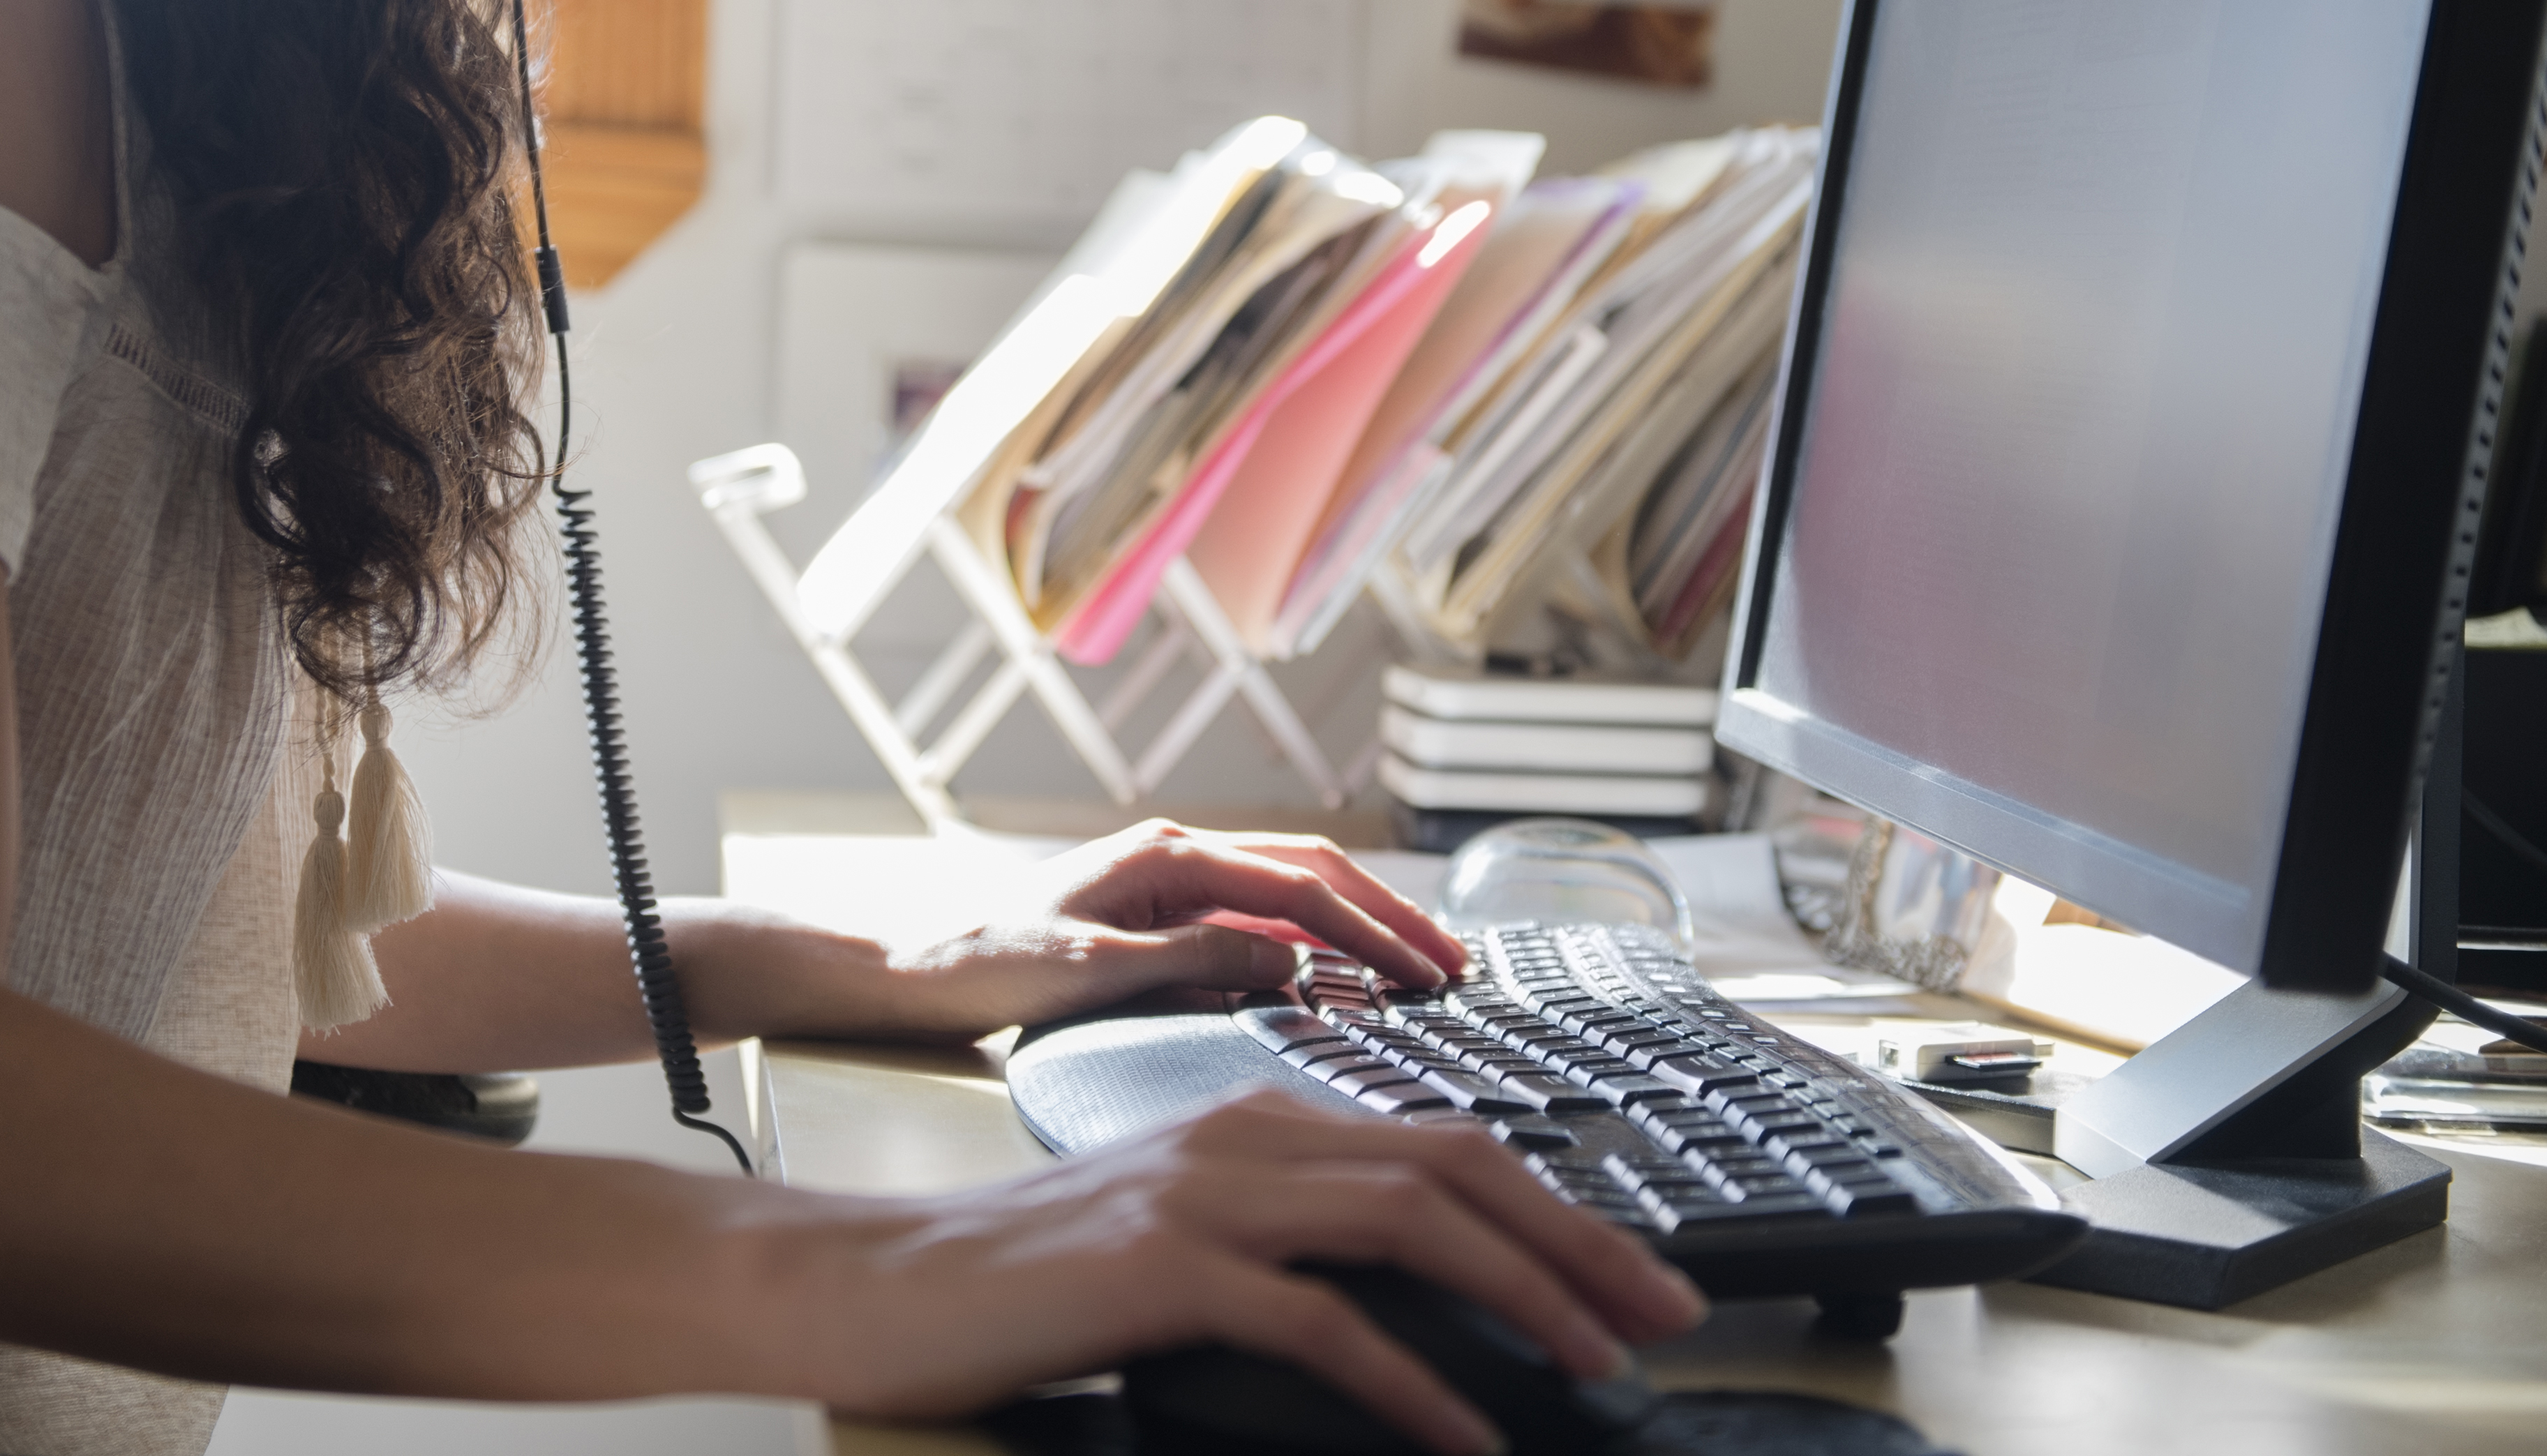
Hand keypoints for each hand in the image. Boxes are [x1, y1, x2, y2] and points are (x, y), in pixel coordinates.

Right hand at [778, 1087, 1706, 1454]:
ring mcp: (1203, 1195)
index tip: (1638, 1274)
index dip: (1559, 1205)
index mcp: (1255, 1120)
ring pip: (1410, 1223)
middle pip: (1456, 1168)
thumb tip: (1413, 1311)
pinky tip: (1464, 1434)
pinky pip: (1322, 1323)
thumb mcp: (1178, 1242)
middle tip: (1669, 1313)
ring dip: (1526, 1294)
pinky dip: (1411, 1381)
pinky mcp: (1161, 1266)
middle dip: (1581, 1240)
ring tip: (1599, 1362)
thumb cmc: (1023, 1281)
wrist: (877, 1283)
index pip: (1445, 1143)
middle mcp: (1243, 1135)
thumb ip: (1284, 1246)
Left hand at [879, 817, 1472, 1038]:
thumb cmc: (982, 968)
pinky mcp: (1161, 908)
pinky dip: (1317, 934)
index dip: (1374, 932)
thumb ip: (1194, 958)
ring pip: (1294, 885)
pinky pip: (1260, 911)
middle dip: (1391, 914)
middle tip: (1456, 963)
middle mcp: (1174, 853)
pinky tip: (1346, 965)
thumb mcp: (1090, 970)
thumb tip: (1290, 957)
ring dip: (1362, 919)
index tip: (1429, 974)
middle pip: (1314, 871)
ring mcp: (1170, 878)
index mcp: (1165, 857)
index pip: (1300, 890)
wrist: (912, 971)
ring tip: (1423, 959)